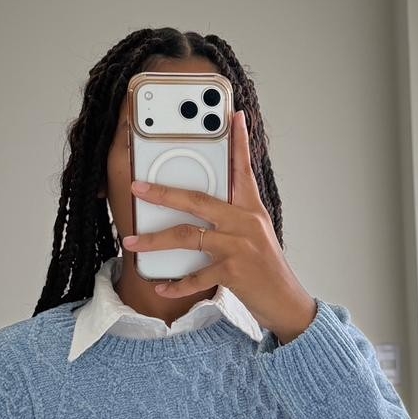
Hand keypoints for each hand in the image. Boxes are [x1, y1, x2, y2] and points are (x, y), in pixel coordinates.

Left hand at [121, 110, 318, 344]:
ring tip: (133, 241)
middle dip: (163, 193)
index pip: (244, 169)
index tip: (232, 117)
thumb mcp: (255, 234)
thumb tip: (205, 207)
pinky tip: (160, 286)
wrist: (285, 301)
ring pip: (188, 236)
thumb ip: (234, 216)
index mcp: (251, 209)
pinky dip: (175, 284)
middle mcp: (245, 223)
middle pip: (198, 200)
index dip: (239, 142)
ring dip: (156, 240)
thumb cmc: (266, 269)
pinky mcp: (232, 272)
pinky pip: (195, 277)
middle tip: (138, 187)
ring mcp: (238, 247)